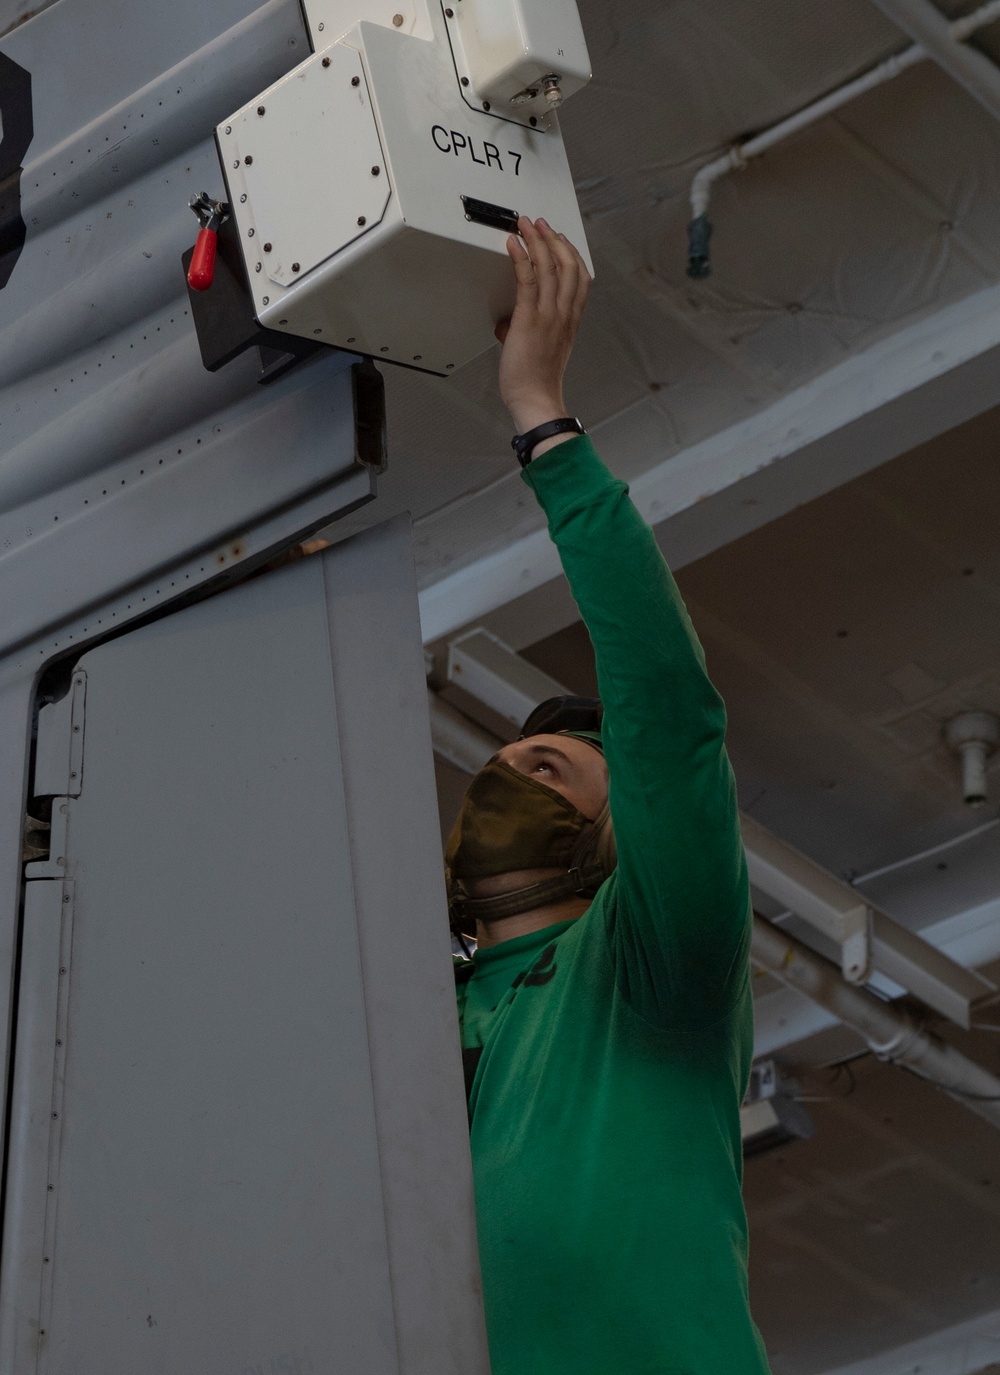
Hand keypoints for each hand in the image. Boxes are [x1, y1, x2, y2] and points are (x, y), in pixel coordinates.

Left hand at [495, 217, 590, 451]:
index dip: (571, 252)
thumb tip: (508, 325)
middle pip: (569, 265)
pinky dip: (521, 258)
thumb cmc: (537, 382)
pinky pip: (528, 281)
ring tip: (526, 224)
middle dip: (554, 238)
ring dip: (537, 240)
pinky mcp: (530, 320)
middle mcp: (564, 314)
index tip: (560, 238)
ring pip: (550, 267)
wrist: (536, 400)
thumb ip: (528, 331)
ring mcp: (549, 316)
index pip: (580, 278)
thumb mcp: (540, 351)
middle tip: (540, 223)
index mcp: (570, 321)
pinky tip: (514, 244)